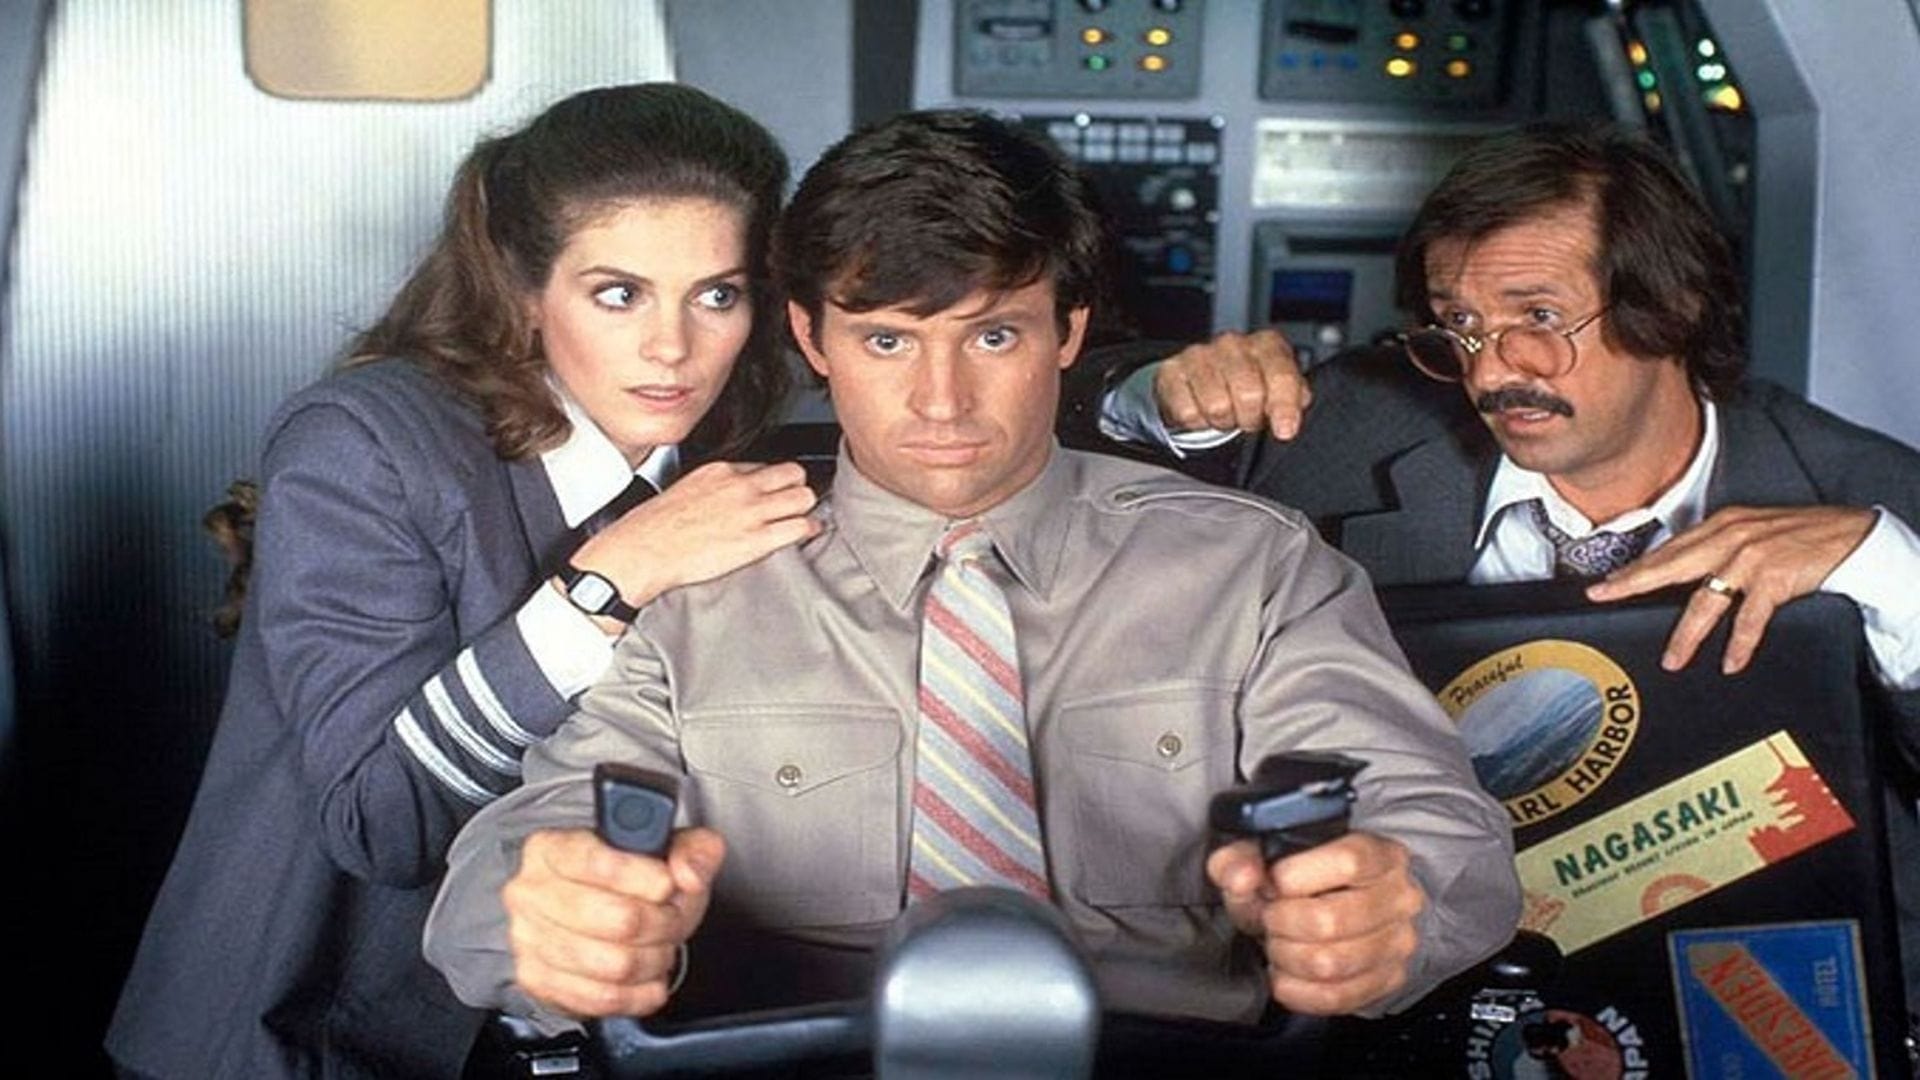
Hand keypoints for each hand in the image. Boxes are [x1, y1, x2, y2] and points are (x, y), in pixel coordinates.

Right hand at [503, 827, 723, 1017]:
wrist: (600, 920)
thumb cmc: (630, 884)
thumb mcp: (669, 853)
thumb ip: (692, 849)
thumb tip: (687, 873)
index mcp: (552, 848)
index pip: (594, 862)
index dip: (639, 877)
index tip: (666, 885)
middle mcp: (531, 892)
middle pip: (616, 919)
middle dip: (660, 923)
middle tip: (671, 918)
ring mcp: (528, 939)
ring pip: (614, 964)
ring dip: (653, 959)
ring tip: (659, 946)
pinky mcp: (538, 981)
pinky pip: (601, 997)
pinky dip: (638, 993)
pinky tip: (647, 976)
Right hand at [572, 461, 819, 610]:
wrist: (645, 550)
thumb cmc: (657, 526)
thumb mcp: (686, 489)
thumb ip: (714, 486)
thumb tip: (728, 491)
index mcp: (722, 470)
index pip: (765, 465)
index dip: (774, 480)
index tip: (776, 490)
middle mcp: (741, 486)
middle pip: (794, 473)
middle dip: (797, 487)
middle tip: (794, 502)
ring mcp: (752, 511)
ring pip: (804, 496)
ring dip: (806, 507)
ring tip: (801, 517)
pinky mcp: (757, 539)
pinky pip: (800, 526)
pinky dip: (809, 529)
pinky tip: (806, 533)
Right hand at [1153, 329, 1310, 437]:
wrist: (1199, 380)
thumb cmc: (1245, 386)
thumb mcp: (1277, 390)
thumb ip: (1294, 398)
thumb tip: (1294, 414)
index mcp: (1267, 344)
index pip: (1281, 375)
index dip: (1284, 407)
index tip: (1284, 430)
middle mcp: (1233, 343)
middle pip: (1249, 394)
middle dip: (1250, 417)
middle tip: (1247, 419)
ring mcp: (1199, 354)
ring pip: (1217, 405)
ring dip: (1223, 420)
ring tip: (1225, 413)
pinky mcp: (1171, 371)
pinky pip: (1188, 412)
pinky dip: (1197, 421)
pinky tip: (1202, 411)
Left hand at [1206, 831, 1423, 1014]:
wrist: (1331, 910)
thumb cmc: (1299, 880)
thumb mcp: (1261, 858)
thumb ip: (1239, 859)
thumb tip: (1242, 877)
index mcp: (1380, 853)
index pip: (1347, 863)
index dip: (1295, 877)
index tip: (1272, 883)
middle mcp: (1400, 897)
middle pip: (1331, 920)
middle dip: (1281, 923)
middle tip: (1269, 918)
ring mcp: (1398, 942)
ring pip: (1330, 963)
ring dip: (1286, 957)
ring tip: (1278, 942)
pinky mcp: (1388, 980)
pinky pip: (1336, 996)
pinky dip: (1296, 989)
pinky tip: (1285, 972)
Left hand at [1585, 505, 1875, 674]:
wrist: (1852, 534)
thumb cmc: (1799, 536)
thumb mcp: (1750, 533)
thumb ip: (1716, 549)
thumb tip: (1681, 574)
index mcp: (1719, 526)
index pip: (1667, 551)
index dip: (1634, 569)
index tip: (1604, 584)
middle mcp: (1729, 537)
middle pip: (1670, 566)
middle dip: (1633, 584)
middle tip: (1604, 599)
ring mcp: (1751, 557)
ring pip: (1706, 599)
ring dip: (1687, 634)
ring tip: (1673, 659)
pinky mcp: (1777, 578)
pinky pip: (1751, 617)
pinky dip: (1740, 642)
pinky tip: (1731, 662)